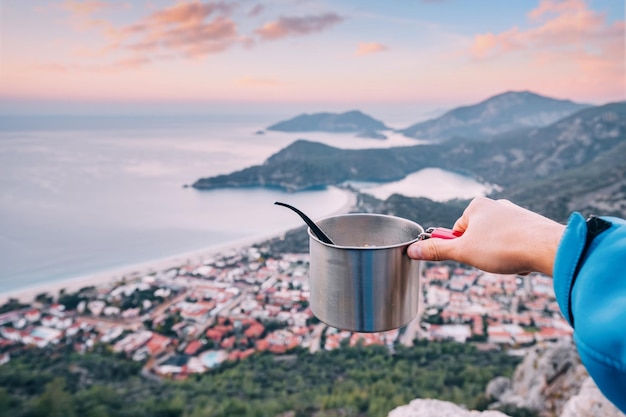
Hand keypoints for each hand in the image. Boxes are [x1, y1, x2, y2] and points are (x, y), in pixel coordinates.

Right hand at [407, 197, 565, 275]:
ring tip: (510, 261)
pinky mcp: (532, 226)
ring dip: (500, 258)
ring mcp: (516, 215)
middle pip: (477, 237)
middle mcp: (497, 205)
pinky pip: (516, 246)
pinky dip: (516, 257)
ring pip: (497, 244)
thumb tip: (412, 250)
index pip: (457, 230)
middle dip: (482, 254)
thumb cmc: (504, 246)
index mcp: (477, 205)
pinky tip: (524, 261)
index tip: (471, 255)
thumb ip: (437, 251)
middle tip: (491, 260)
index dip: (461, 247)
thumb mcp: (463, 251)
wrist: (549, 248)